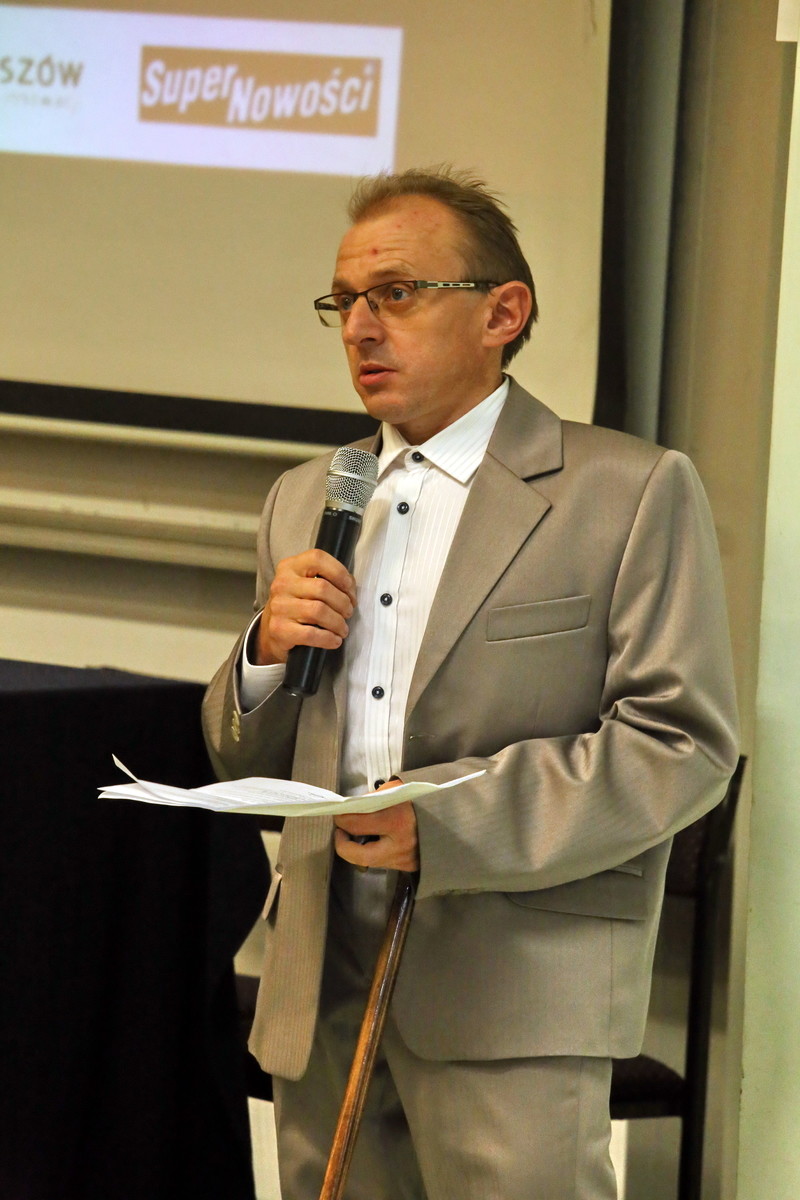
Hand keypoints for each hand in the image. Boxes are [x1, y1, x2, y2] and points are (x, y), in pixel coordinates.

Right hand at [256, 549, 356, 664]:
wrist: (271, 632)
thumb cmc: (296, 605)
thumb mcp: (305, 584)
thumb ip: (326, 579)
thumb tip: (350, 591)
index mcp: (290, 567)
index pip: (318, 559)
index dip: (340, 573)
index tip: (350, 590)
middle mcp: (282, 584)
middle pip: (322, 588)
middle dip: (343, 603)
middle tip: (348, 612)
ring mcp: (279, 607)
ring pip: (319, 611)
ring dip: (338, 622)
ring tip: (343, 628)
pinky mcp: (279, 629)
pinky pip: (312, 634)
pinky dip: (329, 638)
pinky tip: (334, 640)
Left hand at [334, 781, 418, 871]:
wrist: (455, 817)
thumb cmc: (424, 798)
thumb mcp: (398, 789)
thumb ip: (374, 798)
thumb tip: (353, 807)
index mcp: (396, 820)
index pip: (355, 823)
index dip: (341, 818)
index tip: (339, 813)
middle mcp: (399, 845)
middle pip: (356, 855)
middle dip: (342, 844)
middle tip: (341, 831)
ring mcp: (404, 859)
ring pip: (368, 860)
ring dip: (359, 848)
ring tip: (359, 833)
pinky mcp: (409, 867)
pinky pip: (384, 861)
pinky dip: (376, 850)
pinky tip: (379, 839)